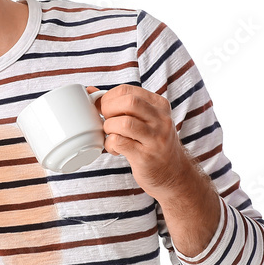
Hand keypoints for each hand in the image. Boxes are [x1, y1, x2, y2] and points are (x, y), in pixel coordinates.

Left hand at [87, 84, 192, 200]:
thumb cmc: (151, 143)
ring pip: (124, 122)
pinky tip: (115, 149)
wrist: (172, 174)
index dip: (108, 98)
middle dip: (108, 110)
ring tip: (111, 135)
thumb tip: (90, 91)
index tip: (104, 109)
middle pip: (128, 102)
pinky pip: (120, 143)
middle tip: (106, 121)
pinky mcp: (146, 156)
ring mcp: (156, 138)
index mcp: (159, 105)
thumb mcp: (145, 119)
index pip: (127, 90)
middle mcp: (161, 120)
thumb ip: (122, 105)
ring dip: (109, 128)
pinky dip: (110, 144)